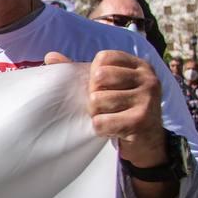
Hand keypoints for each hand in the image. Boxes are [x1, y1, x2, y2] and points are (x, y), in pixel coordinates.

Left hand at [47, 49, 173, 197]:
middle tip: (107, 107)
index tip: (104, 88)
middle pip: (98, 79)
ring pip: (97, 100)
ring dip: (97, 114)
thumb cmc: (121, 107)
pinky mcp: (140, 120)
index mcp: (139, 65)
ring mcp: (147, 99)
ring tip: (111, 117)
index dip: (94, 75)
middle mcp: (147, 78)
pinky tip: (113, 129)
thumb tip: (50, 56)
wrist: (147, 141)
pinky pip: (101, 121)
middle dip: (94, 96)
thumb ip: (80, 70)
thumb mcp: (106, 85)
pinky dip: (102, 128)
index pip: (103, 59)